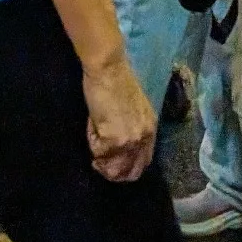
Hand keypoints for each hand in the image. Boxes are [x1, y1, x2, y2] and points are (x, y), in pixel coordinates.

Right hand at [80, 51, 156, 183]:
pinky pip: (97, 152)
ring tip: (95, 142)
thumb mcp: (135, 109)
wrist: (108, 68)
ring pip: (113, 168)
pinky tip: (92, 124)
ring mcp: (129, 141)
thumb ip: (133, 129)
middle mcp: (143, 139)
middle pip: (130, 173)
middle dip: (113, 172)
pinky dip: (91, 140)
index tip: (113, 162)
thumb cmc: (118, 82)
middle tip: (100, 162)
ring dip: (101, 159)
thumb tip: (120, 148)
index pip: (143, 162)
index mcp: (150, 130)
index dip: (127, 167)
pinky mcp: (112, 140)